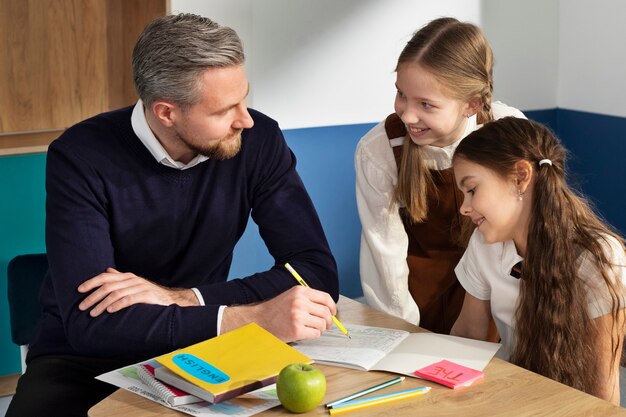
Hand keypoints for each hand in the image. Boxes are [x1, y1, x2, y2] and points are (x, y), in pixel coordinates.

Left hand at [77, 268, 198, 316]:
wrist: (170, 300)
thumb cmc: (149, 294)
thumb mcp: (133, 285)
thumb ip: (120, 278)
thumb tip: (107, 271)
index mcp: (127, 276)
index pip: (105, 276)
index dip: (91, 282)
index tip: (79, 290)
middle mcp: (132, 279)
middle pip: (107, 286)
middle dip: (92, 296)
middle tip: (82, 307)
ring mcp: (140, 287)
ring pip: (115, 293)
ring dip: (102, 304)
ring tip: (93, 313)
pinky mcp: (147, 296)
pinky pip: (129, 299)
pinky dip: (117, 305)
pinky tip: (109, 311)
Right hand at [222, 285, 335, 341]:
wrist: (260, 320)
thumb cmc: (277, 310)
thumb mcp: (292, 297)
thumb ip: (309, 300)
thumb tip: (330, 310)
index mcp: (300, 291)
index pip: (326, 298)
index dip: (333, 307)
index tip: (333, 313)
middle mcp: (300, 302)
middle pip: (326, 312)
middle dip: (329, 321)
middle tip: (326, 325)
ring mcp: (298, 316)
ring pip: (322, 324)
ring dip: (319, 329)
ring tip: (311, 328)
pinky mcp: (296, 330)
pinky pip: (315, 334)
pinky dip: (313, 335)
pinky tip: (305, 333)